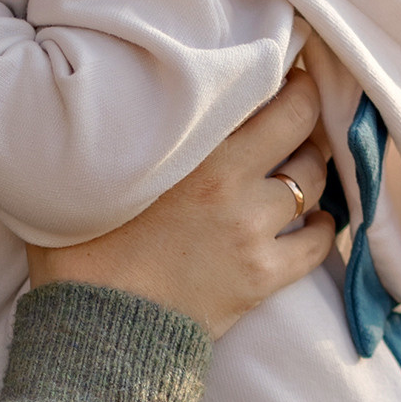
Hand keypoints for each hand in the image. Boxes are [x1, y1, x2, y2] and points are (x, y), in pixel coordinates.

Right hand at [27, 67, 333, 337]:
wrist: (96, 331)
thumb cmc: (78, 251)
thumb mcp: (86, 175)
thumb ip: (111, 135)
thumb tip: (106, 100)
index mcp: (193, 149)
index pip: (263, 90)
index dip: (281, 75)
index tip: (280, 70)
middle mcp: (232, 182)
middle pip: (301, 124)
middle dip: (308, 110)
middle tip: (301, 108)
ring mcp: (253, 230)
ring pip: (312, 181)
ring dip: (311, 169)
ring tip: (299, 166)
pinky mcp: (263, 276)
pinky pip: (318, 242)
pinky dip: (321, 227)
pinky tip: (314, 220)